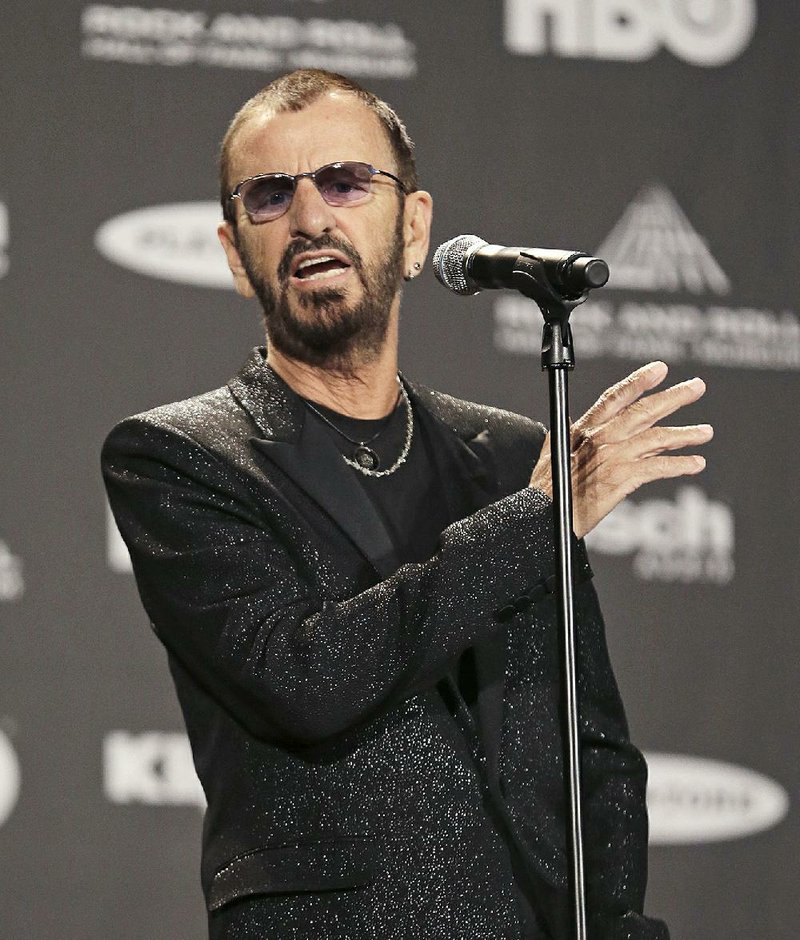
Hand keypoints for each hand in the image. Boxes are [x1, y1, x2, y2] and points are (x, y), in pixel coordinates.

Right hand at [529, 361, 712, 539]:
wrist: (542, 515)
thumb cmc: (545, 490)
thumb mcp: (551, 453)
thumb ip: (568, 437)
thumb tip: (578, 425)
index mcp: (583, 429)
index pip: (615, 398)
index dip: (638, 381)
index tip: (660, 369)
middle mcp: (600, 439)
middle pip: (643, 412)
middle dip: (673, 397)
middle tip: (697, 386)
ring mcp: (613, 459)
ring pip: (657, 439)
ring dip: (685, 434)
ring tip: (705, 431)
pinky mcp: (621, 480)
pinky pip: (658, 468)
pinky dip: (680, 465)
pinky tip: (696, 464)